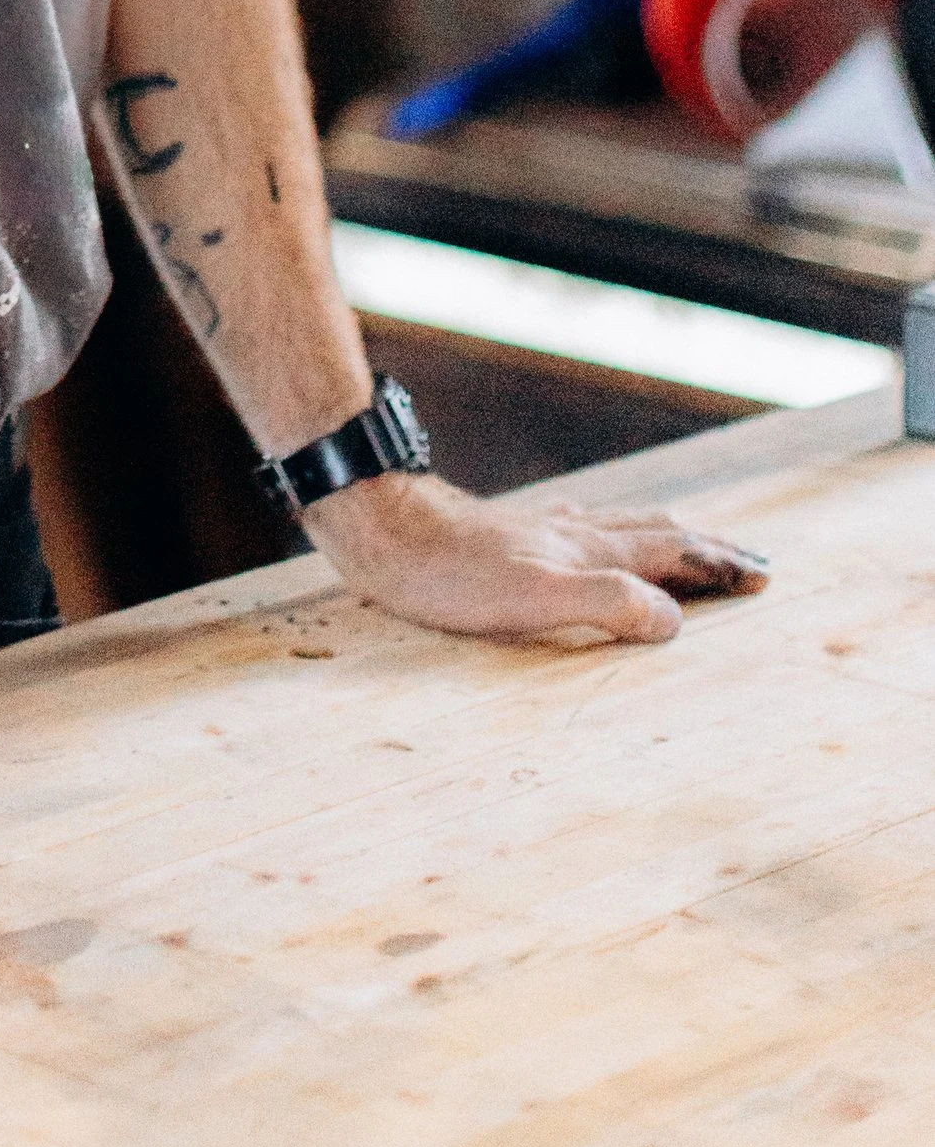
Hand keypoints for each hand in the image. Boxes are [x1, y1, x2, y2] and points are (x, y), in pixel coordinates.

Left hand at [302, 471, 769, 645]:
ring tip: (690, 544)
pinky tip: (588, 531)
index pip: (672, 555)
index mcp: (588, 551)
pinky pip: (579, 527)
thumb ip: (606, 603)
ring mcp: (541, 530)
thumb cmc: (451, 575)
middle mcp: (573, 533)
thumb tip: (674, 619)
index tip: (764, 578)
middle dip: (708, 549)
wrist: (383, 528)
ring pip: (621, 526)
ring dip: (666, 537)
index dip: (719, 567)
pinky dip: (610, 533)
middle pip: (657, 533)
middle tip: (750, 562)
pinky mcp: (508, 534)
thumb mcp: (534, 598)